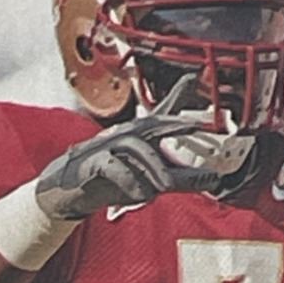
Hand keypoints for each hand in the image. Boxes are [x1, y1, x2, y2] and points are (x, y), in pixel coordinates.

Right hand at [35, 75, 255, 218]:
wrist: (67, 189)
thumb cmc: (111, 178)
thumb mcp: (150, 180)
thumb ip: (181, 179)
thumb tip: (215, 179)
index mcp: (139, 136)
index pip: (163, 118)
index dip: (181, 102)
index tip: (200, 88)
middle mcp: (124, 136)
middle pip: (151, 123)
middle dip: (173, 124)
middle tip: (194, 125)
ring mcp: (106, 147)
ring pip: (135, 148)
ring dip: (153, 167)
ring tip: (165, 187)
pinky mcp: (91, 164)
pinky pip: (112, 167)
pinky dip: (128, 180)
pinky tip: (141, 194)